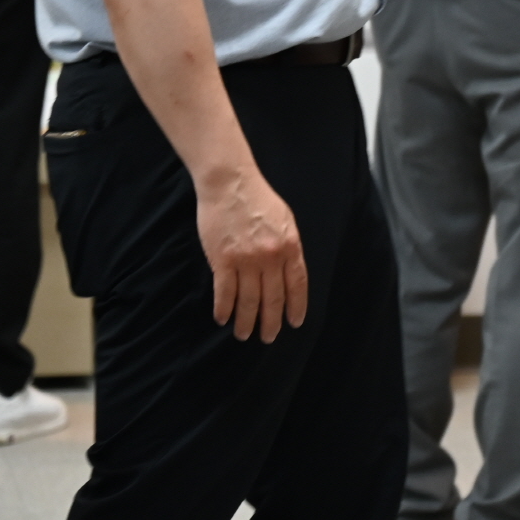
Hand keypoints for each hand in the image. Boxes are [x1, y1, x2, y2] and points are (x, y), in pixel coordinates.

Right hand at [197, 165, 308, 342]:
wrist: (230, 182)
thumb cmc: (257, 198)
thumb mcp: (285, 221)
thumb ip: (288, 247)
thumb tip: (288, 272)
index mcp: (290, 246)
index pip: (297, 285)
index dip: (296, 306)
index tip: (294, 322)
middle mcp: (271, 257)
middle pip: (273, 298)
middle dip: (271, 322)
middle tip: (268, 337)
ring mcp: (246, 260)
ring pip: (249, 300)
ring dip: (246, 321)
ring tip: (244, 334)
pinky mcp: (223, 259)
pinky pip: (225, 292)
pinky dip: (224, 308)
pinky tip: (223, 318)